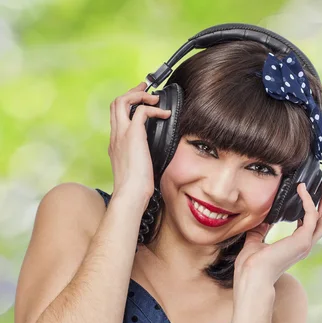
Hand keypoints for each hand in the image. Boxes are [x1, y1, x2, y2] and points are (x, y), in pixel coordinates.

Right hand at [108, 81, 170, 205]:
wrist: (130, 194)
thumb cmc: (136, 188)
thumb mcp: (137, 169)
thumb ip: (140, 159)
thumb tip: (151, 159)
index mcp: (116, 143)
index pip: (117, 116)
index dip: (128, 106)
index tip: (141, 103)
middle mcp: (116, 135)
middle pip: (116, 103)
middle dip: (132, 92)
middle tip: (146, 88)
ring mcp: (122, 134)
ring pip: (123, 101)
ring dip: (140, 94)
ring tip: (155, 96)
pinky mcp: (133, 135)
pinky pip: (141, 111)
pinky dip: (154, 108)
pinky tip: (165, 114)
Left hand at [233, 179, 321, 288]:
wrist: (251, 276)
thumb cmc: (251, 265)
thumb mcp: (255, 241)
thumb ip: (260, 230)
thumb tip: (260, 219)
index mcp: (296, 245)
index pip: (312, 225)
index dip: (314, 208)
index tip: (310, 193)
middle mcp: (304, 245)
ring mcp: (305, 243)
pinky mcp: (302, 241)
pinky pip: (311, 216)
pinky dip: (308, 201)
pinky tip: (301, 190)